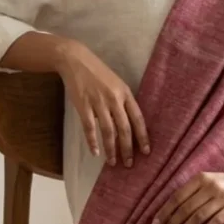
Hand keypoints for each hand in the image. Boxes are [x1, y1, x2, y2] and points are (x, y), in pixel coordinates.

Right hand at [55, 39, 149, 166]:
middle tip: (129, 164)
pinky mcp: (83, 105)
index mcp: (125, 93)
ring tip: (113, 162)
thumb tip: (129, 125)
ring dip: (111, 149)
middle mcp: (114, 99)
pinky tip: (95, 152)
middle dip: (128, 148)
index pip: (138, 118)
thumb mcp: (117, 84)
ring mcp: (98, 103)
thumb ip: (123, 102)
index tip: (146, 151)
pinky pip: (89, 128)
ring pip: (108, 131)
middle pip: (124, 129)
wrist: (76, 60)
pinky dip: (92, 141)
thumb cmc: (98, 73)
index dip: (143, 136)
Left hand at [152, 170, 223, 223]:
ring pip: (198, 217)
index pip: (178, 196)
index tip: (155, 223)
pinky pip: (216, 222)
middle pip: (186, 208)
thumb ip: (192, 191)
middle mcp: (211, 187)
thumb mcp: (209, 180)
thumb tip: (169, 210)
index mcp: (202, 178)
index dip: (165, 211)